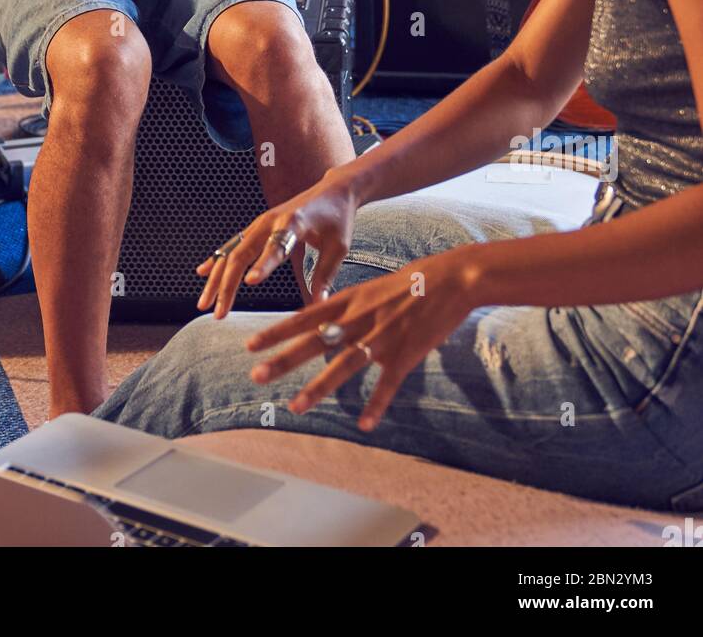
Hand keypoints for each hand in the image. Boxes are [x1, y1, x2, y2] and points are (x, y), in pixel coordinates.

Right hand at [196, 169, 360, 317]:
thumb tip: (318, 306)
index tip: (250, 283)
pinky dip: (217, 259)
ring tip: (205, 305)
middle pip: (242, 254)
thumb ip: (326, 275)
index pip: (276, 246)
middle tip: (219, 314)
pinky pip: (233, 244)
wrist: (333, 191)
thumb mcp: (339, 247)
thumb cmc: (338, 219)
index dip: (263, 264)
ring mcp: (260, 223)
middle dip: (227, 285)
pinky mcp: (258, 226)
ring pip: (231, 252)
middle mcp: (270, 221)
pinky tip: (202, 273)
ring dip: (216, 278)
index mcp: (294, 223)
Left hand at [245, 248, 480, 431]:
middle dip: (283, 359)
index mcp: (351, 299)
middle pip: (315, 341)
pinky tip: (363, 425)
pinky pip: (387, 384)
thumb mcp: (371, 287)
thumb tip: (323, 316)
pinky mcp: (405, 354)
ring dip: (318, 388)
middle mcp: (360, 318)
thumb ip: (348, 305)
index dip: (277, 332)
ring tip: (295, 406)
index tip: (251, 345)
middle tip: (256, 375)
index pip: (304, 317)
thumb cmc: (412, 280)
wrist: (452, 279)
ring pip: (344, 365)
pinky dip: (375, 405)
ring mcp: (382, 337)